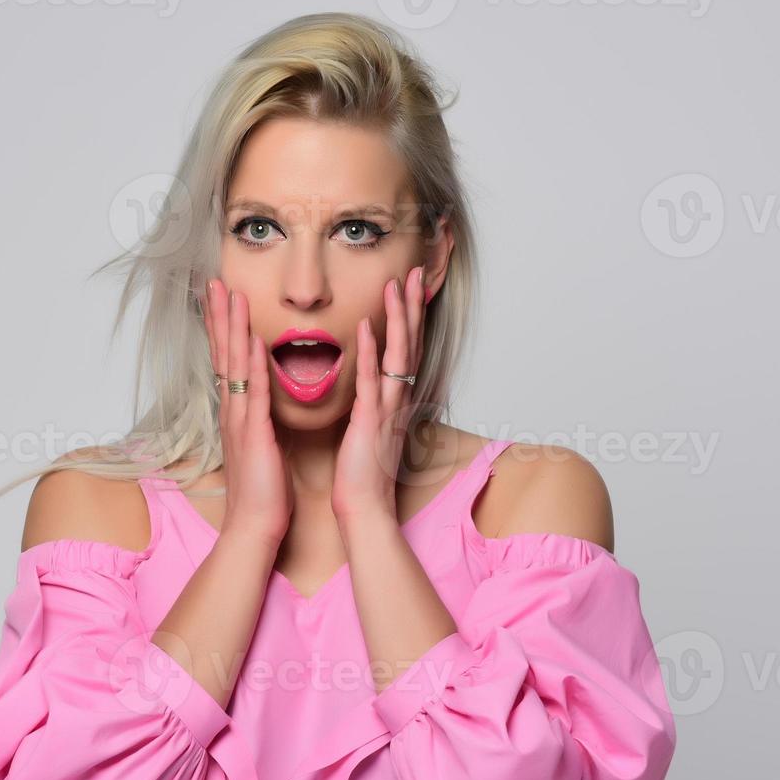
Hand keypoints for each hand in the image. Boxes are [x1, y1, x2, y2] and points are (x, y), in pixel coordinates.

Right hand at [202, 278, 292, 549]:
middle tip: (214, 282)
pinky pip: (253, 393)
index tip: (222, 300)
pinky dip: (252, 365)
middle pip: (223, 354)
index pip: (228, 362)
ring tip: (230, 294)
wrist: (255, 526)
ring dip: (232, 328)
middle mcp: (233, 412)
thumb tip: (263, 406)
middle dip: (219, 316)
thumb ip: (261, 423)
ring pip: (234, 365)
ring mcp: (240, 421)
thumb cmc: (263, 492)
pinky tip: (253, 340)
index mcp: (238, 415)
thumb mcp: (263, 448)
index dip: (224, 330)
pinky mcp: (253, 434)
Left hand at [332, 266, 427, 530]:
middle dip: (413, 305)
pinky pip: (373, 381)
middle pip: (412, 343)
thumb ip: (372, 403)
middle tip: (416, 271)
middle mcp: (398, 400)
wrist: (364, 508)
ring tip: (396, 284)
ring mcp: (387, 409)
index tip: (410, 285)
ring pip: (399, 355)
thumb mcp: (369, 430)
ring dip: (398, 317)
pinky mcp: (370, 422)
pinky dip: (372, 353)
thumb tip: (370, 385)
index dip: (411, 316)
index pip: (407, 349)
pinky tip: (368, 327)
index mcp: (394, 401)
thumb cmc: (362, 474)